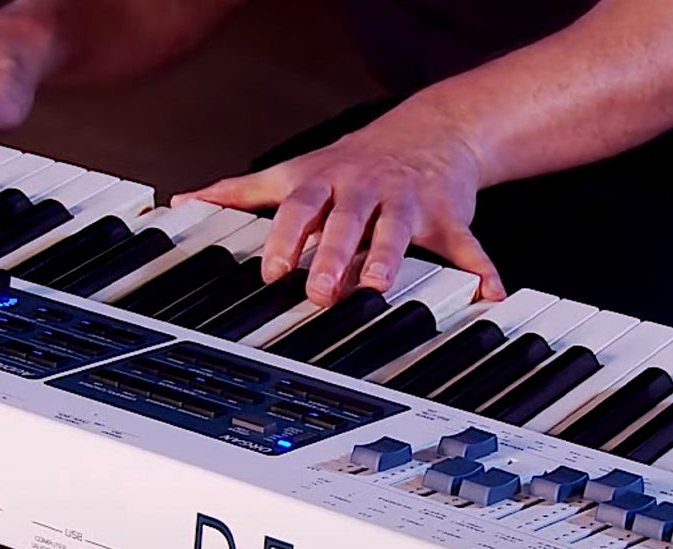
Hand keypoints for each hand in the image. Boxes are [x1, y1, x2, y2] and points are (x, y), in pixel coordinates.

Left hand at [175, 104, 505, 305]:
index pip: (299, 206)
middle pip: (345, 221)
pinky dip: (480, 270)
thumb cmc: (353, 162)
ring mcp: (407, 202)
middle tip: (321, 290)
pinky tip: (489, 294)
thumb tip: (183, 202)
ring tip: (381, 285)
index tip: (273, 269)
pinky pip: (467, 245)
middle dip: (333, 254)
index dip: (286, 236)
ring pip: (398, 230)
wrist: (431, 131)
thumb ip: (240, 192)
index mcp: (326, 181)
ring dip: (390, 257)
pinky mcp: (447, 217)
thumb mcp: (293, 171)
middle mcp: (365, 189)